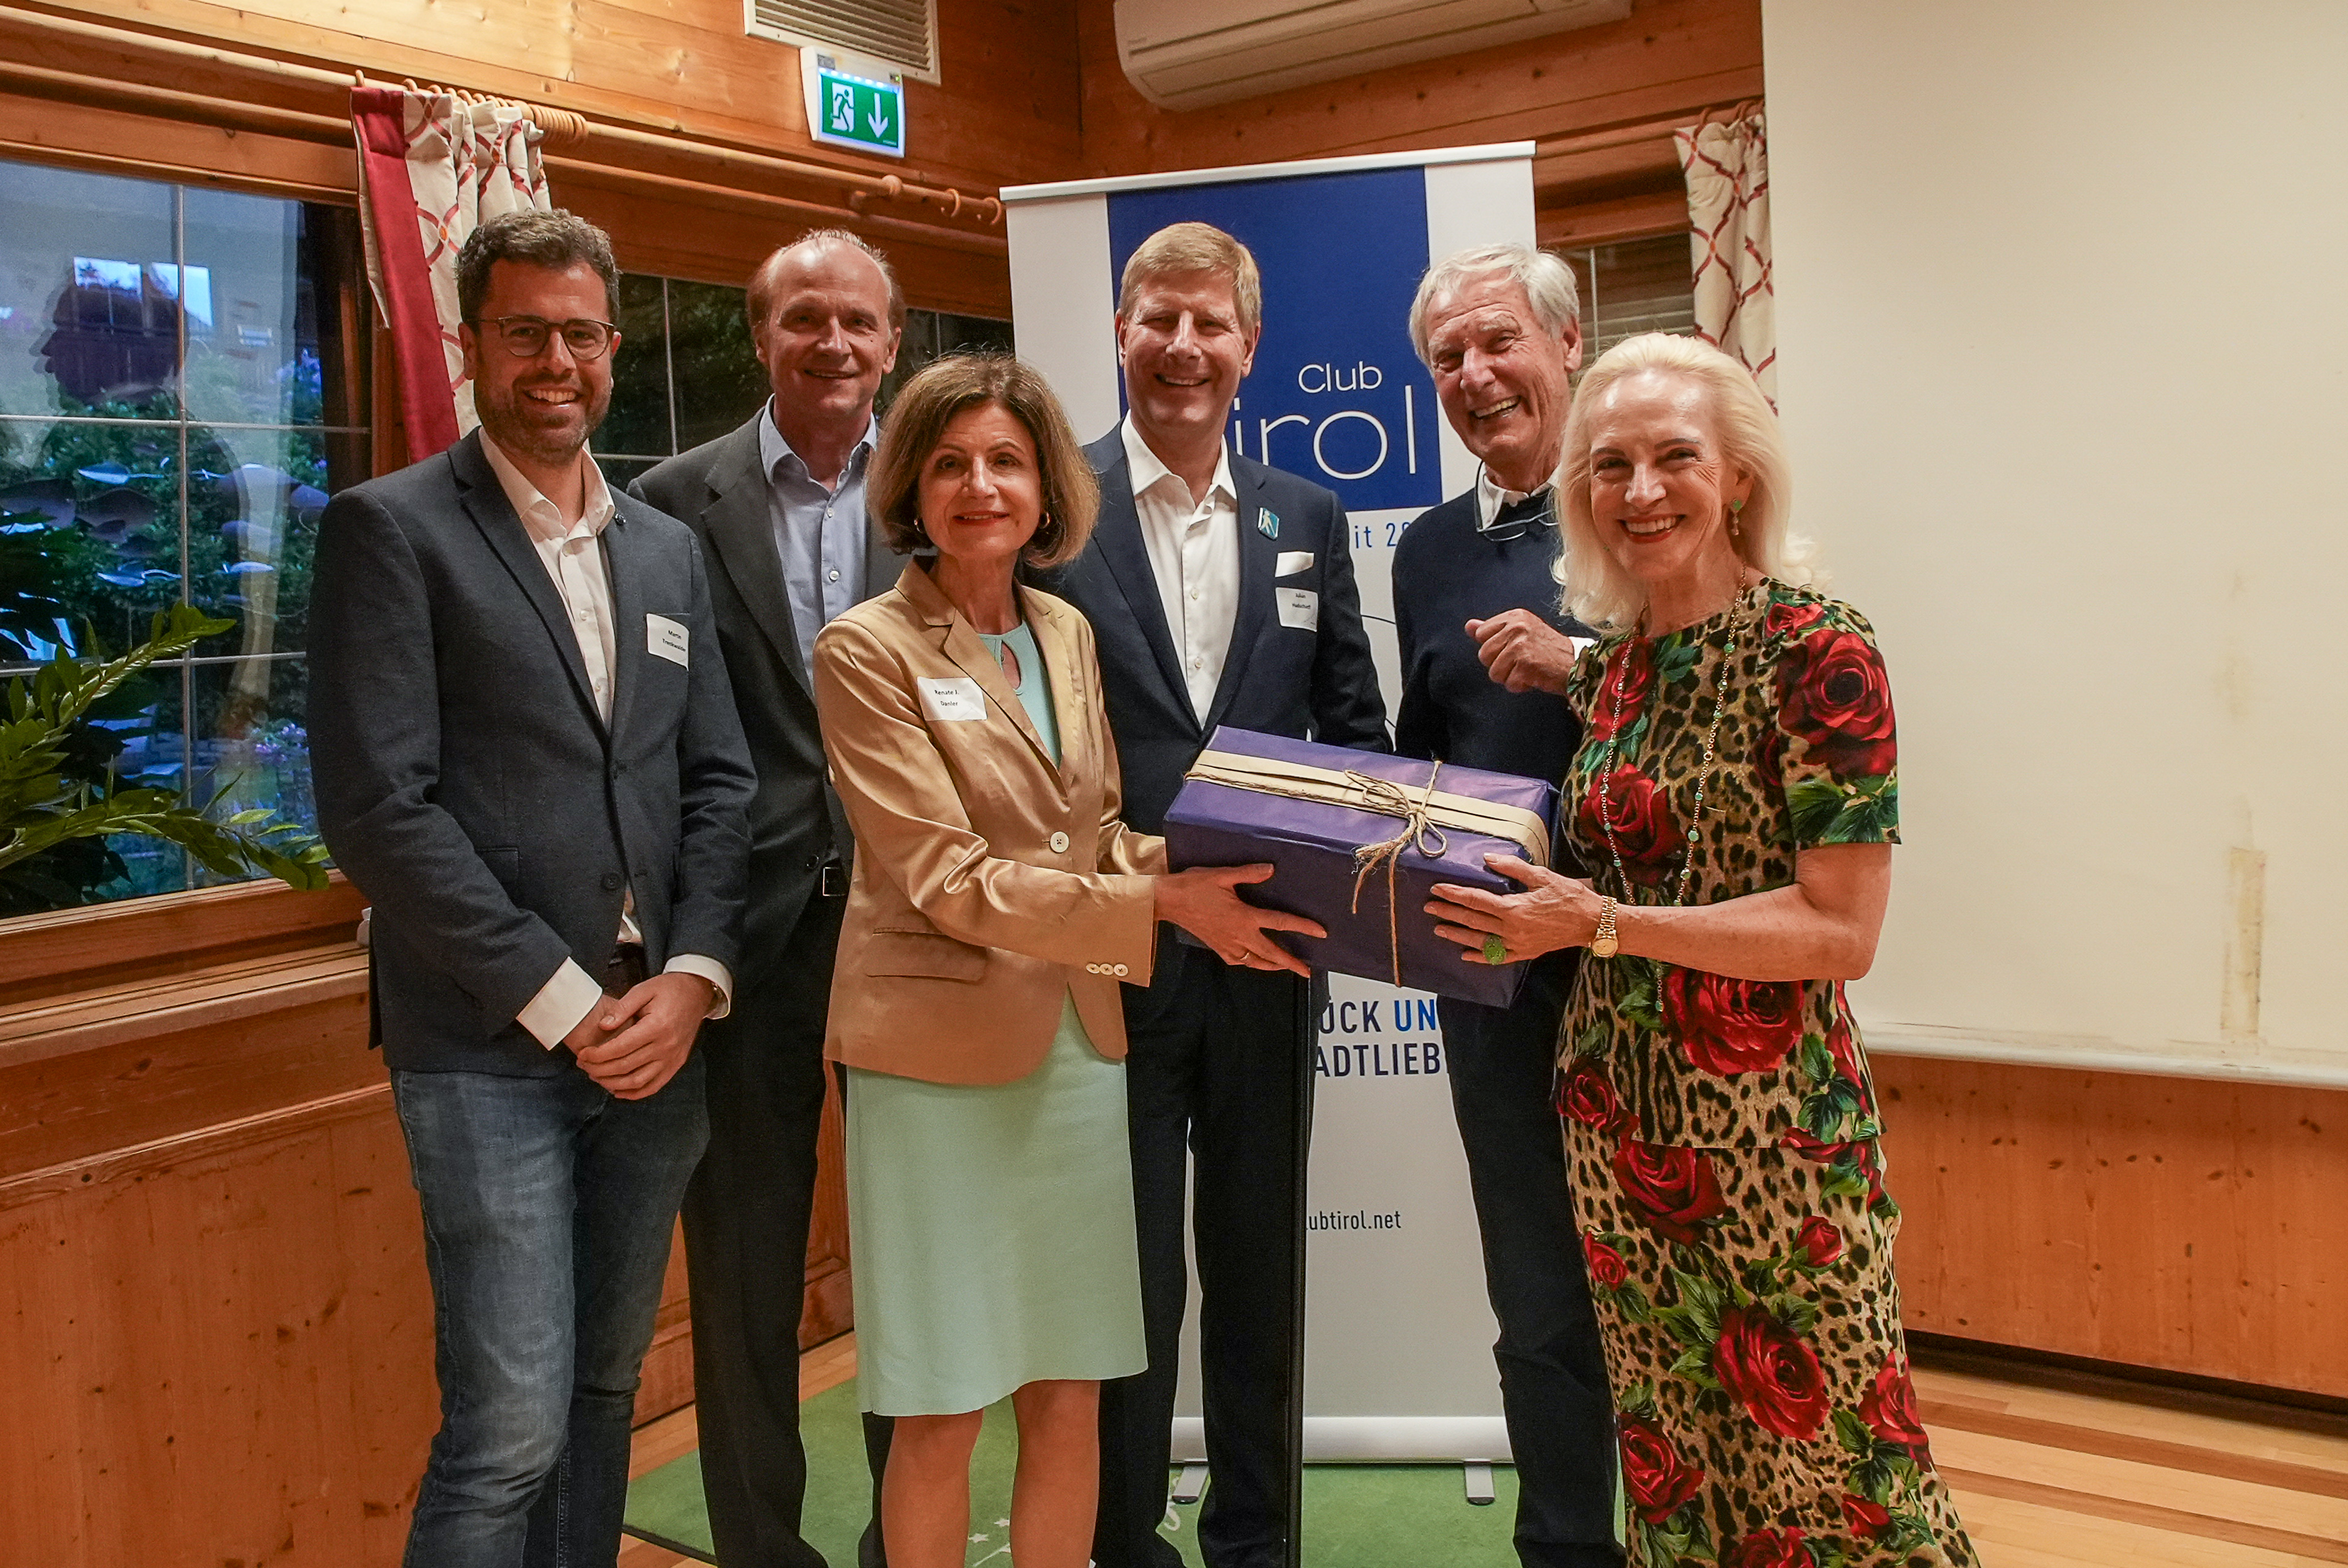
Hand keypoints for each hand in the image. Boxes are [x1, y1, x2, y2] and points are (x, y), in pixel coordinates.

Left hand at [569, 972, 714, 1099]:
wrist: (697, 992)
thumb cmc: (669, 989)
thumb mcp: (643, 989)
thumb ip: (622, 1008)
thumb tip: (603, 1026)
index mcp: (657, 1026)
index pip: (620, 1047)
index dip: (597, 1054)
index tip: (582, 1054)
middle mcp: (666, 1045)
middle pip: (626, 1066)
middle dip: (599, 1069)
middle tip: (583, 1065)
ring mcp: (673, 1057)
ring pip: (638, 1081)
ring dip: (613, 1083)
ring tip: (596, 1077)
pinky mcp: (677, 1063)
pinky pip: (654, 1085)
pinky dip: (635, 1093)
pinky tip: (618, 1091)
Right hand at [1154, 863, 1323, 978]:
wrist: (1167, 901)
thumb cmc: (1193, 886)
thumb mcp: (1222, 875)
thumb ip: (1248, 873)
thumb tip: (1271, 870)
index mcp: (1244, 917)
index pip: (1280, 923)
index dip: (1303, 927)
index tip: (1320, 933)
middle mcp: (1239, 935)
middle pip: (1272, 953)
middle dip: (1291, 963)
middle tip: (1306, 971)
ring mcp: (1227, 945)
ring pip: (1256, 961)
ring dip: (1273, 966)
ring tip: (1286, 968)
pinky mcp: (1217, 948)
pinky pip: (1239, 961)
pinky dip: (1251, 964)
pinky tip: (1255, 961)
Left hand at [1426, 853, 1598, 965]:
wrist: (1593, 923)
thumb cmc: (1570, 896)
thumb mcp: (1543, 876)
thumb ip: (1513, 868)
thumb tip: (1489, 858)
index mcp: (1515, 909)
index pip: (1476, 900)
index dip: (1454, 894)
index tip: (1437, 888)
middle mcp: (1512, 930)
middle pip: (1473, 921)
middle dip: (1449, 913)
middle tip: (1429, 907)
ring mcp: (1518, 945)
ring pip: (1480, 941)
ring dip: (1458, 935)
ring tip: (1439, 929)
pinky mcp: (1525, 954)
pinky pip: (1497, 957)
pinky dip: (1480, 957)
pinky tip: (1465, 955)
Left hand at [1468, 610, 1584, 694]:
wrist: (1576, 665)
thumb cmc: (1547, 651)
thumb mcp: (1520, 632)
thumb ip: (1492, 629)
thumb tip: (1469, 626)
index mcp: (1515, 617)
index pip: (1481, 634)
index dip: (1494, 648)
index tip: (1513, 648)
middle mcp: (1517, 627)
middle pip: (1484, 655)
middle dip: (1500, 665)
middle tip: (1522, 662)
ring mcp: (1521, 645)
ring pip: (1494, 672)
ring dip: (1510, 677)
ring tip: (1528, 670)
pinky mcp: (1526, 664)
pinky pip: (1508, 683)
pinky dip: (1520, 686)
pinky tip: (1534, 678)